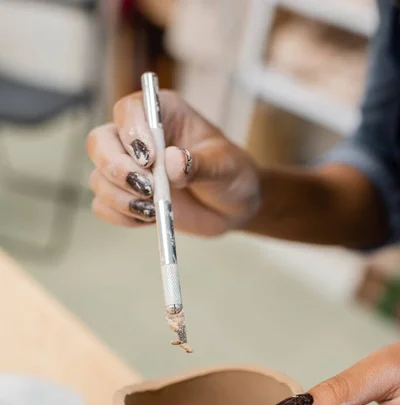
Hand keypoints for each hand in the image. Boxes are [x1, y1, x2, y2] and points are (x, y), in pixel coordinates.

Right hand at [86, 91, 260, 236]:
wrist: (232, 207)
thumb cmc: (232, 176)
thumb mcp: (225, 167)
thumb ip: (199, 164)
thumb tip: (171, 162)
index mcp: (163, 114)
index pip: (129, 110)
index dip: (132, 133)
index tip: (150, 159)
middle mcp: (139, 137)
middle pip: (100, 142)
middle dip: (117, 169)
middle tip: (148, 189)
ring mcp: (129, 168)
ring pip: (99, 178)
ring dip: (121, 198)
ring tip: (154, 210)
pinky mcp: (127, 197)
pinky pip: (104, 206)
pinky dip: (121, 216)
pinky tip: (149, 219)